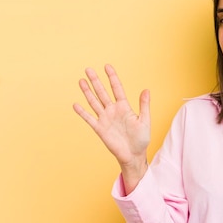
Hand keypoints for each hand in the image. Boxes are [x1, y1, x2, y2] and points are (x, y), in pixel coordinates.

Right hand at [73, 65, 150, 185]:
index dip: (112, 78)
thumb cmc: (141, 139)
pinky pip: (89, 119)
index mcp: (125, 107)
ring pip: (94, 102)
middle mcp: (113, 110)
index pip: (117, 89)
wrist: (133, 155)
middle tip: (88, 69)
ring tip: (81, 81)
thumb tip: (146, 90)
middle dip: (96, 81)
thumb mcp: (145, 121)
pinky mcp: (100, 129)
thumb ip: (144, 105)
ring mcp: (105, 119)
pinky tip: (76, 104)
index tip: (107, 66)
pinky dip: (82, 112)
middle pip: (102, 92)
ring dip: (87, 92)